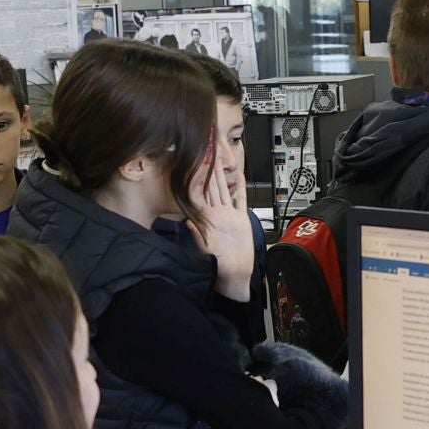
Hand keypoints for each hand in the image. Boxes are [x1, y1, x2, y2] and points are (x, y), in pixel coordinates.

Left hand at [188, 157, 254, 301]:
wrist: (235, 274)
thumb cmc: (219, 265)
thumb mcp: (206, 250)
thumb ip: (197, 236)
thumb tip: (187, 221)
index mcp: (207, 219)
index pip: (199, 196)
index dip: (196, 181)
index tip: (193, 166)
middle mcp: (216, 214)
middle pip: (211, 188)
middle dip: (209, 171)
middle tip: (206, 154)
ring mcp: (229, 215)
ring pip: (224, 190)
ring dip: (223, 176)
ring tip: (220, 160)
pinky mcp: (241, 219)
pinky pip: (241, 201)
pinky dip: (241, 188)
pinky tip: (240, 176)